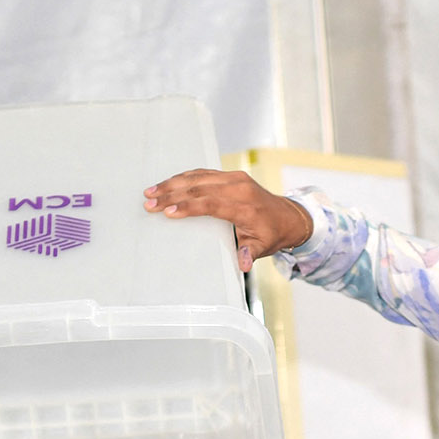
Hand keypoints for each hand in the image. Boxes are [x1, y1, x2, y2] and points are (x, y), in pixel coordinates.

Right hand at [141, 168, 313, 270]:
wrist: (288, 216)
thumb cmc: (272, 234)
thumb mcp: (262, 247)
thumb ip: (249, 253)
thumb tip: (243, 265)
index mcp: (245, 207)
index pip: (211, 204)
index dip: (188, 207)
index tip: (168, 212)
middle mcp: (239, 188)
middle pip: (199, 188)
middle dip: (172, 194)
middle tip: (149, 201)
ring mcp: (234, 178)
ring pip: (198, 177)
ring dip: (172, 183)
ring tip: (151, 191)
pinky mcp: (231, 175)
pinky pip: (203, 173)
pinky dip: (184, 178)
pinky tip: (167, 184)